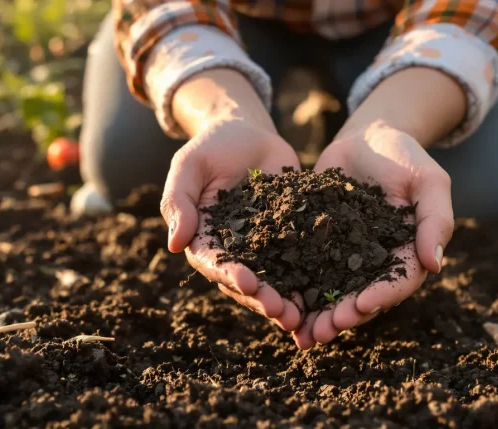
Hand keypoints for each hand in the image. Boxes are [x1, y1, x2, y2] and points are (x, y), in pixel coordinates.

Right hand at [161, 116, 304, 331]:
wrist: (247, 132)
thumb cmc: (210, 147)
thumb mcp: (188, 167)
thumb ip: (178, 202)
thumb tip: (174, 245)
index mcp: (204, 238)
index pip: (214, 263)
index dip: (229, 275)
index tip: (247, 283)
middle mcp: (233, 251)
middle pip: (244, 282)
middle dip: (262, 298)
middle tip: (282, 312)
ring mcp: (263, 247)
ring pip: (273, 280)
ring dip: (285, 300)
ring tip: (300, 316)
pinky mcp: (290, 237)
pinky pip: (300, 260)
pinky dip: (310, 279)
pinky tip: (323, 294)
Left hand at [293, 121, 454, 348]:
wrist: (369, 137)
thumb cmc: (406, 156)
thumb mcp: (429, 181)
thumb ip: (436, 219)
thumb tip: (435, 265)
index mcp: (406, 253)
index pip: (397, 282)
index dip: (380, 297)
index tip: (360, 306)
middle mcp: (375, 262)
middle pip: (361, 297)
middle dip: (343, 316)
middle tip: (323, 330)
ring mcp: (345, 255)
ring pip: (331, 291)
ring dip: (316, 314)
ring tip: (298, 331)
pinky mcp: (317, 243)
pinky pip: (304, 267)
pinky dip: (292, 287)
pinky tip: (274, 301)